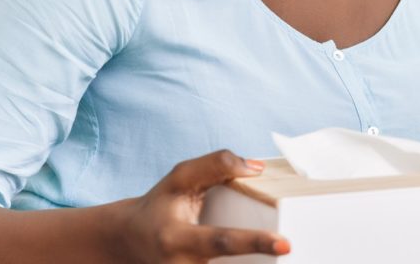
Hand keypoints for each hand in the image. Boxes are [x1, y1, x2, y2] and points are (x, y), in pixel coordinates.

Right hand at [111, 150, 290, 262]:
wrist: (127, 242)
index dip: (255, 242)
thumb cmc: (159, 206)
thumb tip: (258, 167)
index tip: (286, 244)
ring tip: (281, 255)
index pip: (223, 240)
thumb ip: (216, 165)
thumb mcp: (179, 179)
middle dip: (262, 261)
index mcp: (177, 239)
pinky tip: (263, 260)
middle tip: (292, 252)